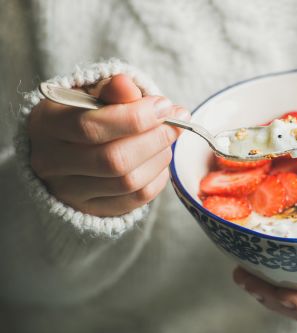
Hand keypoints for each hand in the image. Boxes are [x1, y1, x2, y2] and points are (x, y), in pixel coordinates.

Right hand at [28, 74, 189, 215]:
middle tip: (175, 123)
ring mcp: (70, 191)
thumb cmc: (84, 114)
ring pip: (128, 182)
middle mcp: (51, 162)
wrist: (65, 149)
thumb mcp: (92, 94)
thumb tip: (128, 85)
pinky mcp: (92, 209)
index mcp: (46, 125)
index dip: (136, 117)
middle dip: (155, 139)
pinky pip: (136, 199)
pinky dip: (157, 178)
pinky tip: (158, 160)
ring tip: (167, 139)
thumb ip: (112, 90)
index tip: (165, 106)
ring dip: (159, 158)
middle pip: (114, 159)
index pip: (91, 127)